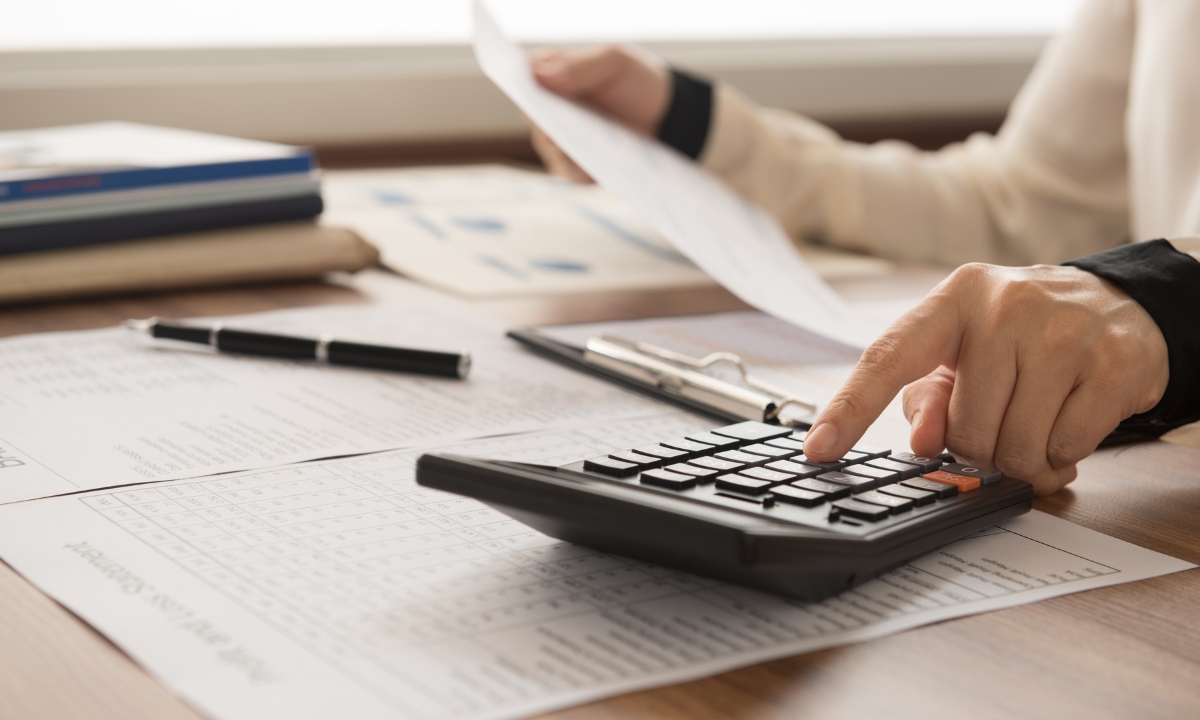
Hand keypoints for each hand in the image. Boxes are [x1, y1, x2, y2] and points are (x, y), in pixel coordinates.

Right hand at [529, 45, 671, 181]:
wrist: (663, 113)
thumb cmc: (634, 80)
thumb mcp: (614, 61)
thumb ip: (579, 66)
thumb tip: (540, 76)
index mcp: (550, 74)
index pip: (524, 80)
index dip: (524, 88)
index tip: (531, 96)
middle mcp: (548, 107)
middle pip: (532, 117)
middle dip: (545, 121)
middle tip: (558, 125)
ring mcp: (559, 138)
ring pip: (548, 147)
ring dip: (563, 148)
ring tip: (583, 145)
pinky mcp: (575, 164)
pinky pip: (570, 172)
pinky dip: (582, 170)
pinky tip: (597, 165)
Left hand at [802, 263, 1169, 494]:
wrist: (1119, 305)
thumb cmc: (1022, 336)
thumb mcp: (964, 354)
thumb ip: (929, 397)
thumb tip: (924, 443)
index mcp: (953, 300)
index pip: (887, 358)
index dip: (849, 409)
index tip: (818, 450)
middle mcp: (1005, 306)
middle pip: (966, 430)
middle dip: (982, 447)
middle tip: (1002, 421)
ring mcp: (1064, 331)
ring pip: (1018, 447)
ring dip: (1025, 458)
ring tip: (1038, 422)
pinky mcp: (1114, 363)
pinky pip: (1068, 448)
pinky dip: (1064, 455)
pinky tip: (1069, 422)